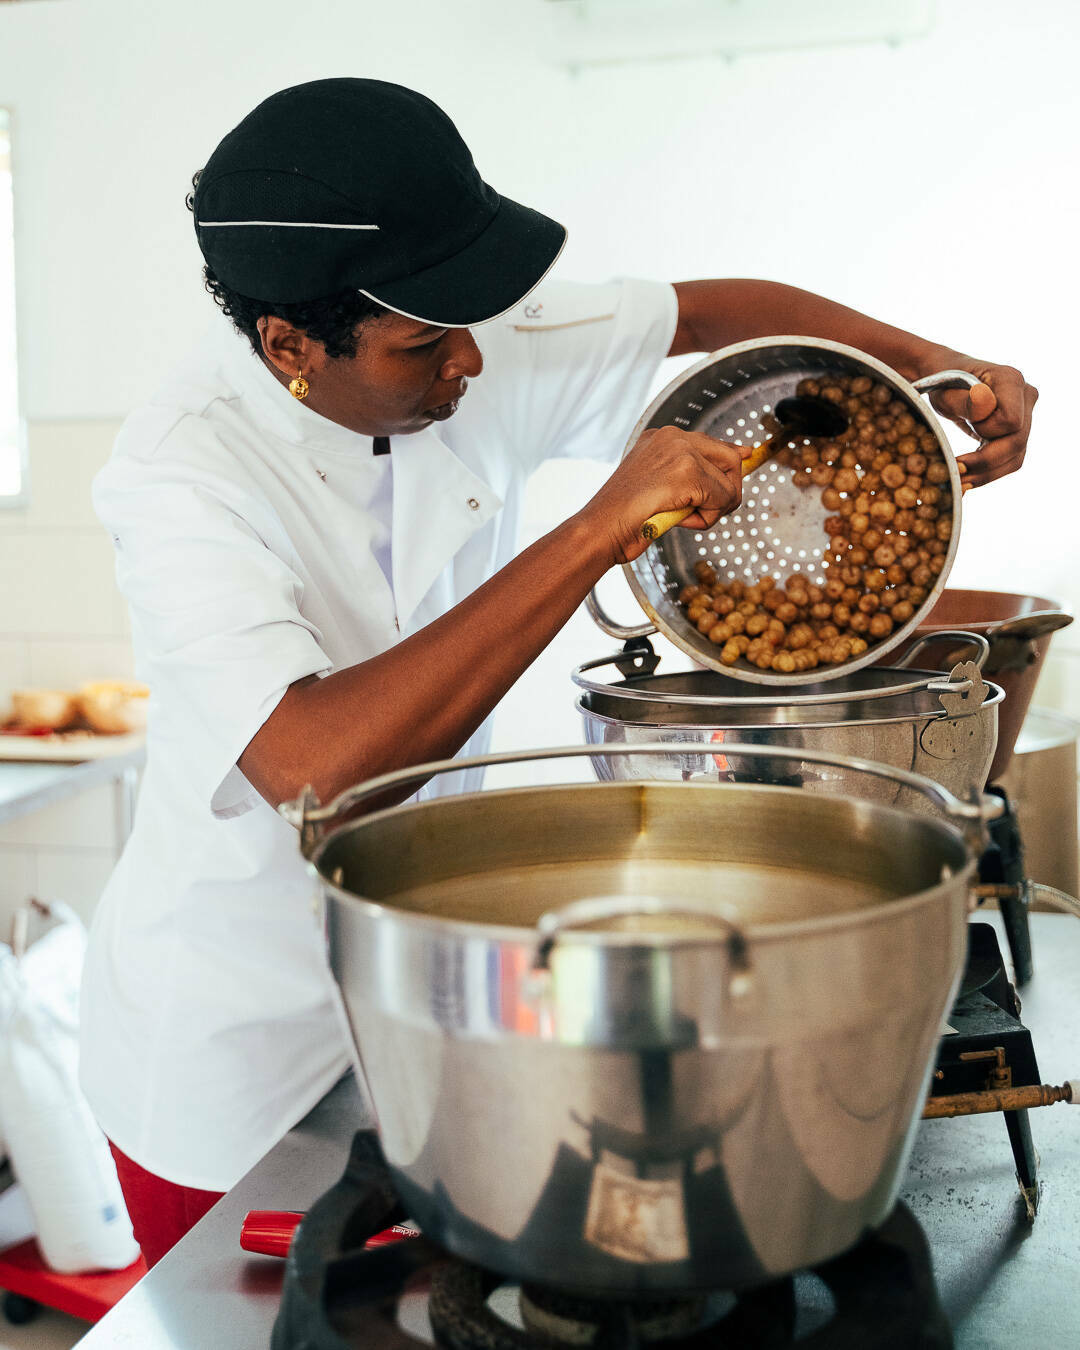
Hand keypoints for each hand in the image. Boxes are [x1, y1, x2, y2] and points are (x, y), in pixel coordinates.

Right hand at [580, 426, 749, 565]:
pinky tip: (679, 520)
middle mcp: (672, 437)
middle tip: (703, 514)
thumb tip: (739, 462)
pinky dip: (708, 518)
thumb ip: (691, 476)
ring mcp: (680, 451)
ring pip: (728, 483)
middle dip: (726, 492)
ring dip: (713, 510)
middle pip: (730, 459)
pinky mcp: (688, 471)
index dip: (730, 461)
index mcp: (661, 438)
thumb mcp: (658, 488)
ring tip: (681, 517)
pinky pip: (722, 498)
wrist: (600, 529)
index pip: (711, 444)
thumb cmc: (623, 518)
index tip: (744, 459)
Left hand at [922, 355, 1037, 489]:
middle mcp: (1025, 396)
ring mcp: (1026, 415)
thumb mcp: (945, 391)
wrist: (946, 379)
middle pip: (1016, 442)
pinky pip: (1010, 460)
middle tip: (954, 472)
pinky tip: (966, 482)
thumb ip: (965, 402)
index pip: (1010, 420)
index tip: (963, 428)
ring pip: (1016, 457)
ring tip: (959, 483)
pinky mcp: (1018, 432)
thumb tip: (985, 403)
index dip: (987, 430)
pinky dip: (988, 473)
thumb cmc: (942, 383)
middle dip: (984, 462)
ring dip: (986, 474)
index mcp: (1011, 380)